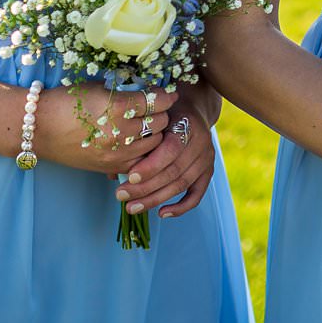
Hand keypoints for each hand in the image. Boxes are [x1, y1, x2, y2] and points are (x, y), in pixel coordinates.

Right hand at [32, 85, 179, 175]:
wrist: (38, 128)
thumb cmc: (66, 102)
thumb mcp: (98, 88)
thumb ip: (126, 92)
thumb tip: (151, 92)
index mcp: (118, 106)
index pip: (157, 102)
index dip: (166, 96)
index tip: (169, 94)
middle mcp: (120, 132)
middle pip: (159, 123)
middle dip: (161, 115)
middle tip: (157, 109)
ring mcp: (115, 153)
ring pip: (153, 144)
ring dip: (155, 134)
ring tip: (148, 125)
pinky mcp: (109, 167)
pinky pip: (139, 162)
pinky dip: (143, 152)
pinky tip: (138, 143)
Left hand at [116, 84, 218, 219]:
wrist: (191, 110)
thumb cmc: (164, 114)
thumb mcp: (151, 118)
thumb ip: (136, 141)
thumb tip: (114, 175)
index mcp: (187, 123)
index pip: (171, 149)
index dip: (151, 166)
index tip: (129, 178)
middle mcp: (201, 141)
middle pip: (175, 170)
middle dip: (146, 187)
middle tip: (121, 196)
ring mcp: (207, 158)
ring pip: (182, 184)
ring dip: (156, 199)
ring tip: (132, 207)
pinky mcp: (208, 172)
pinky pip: (196, 194)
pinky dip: (181, 207)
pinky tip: (161, 213)